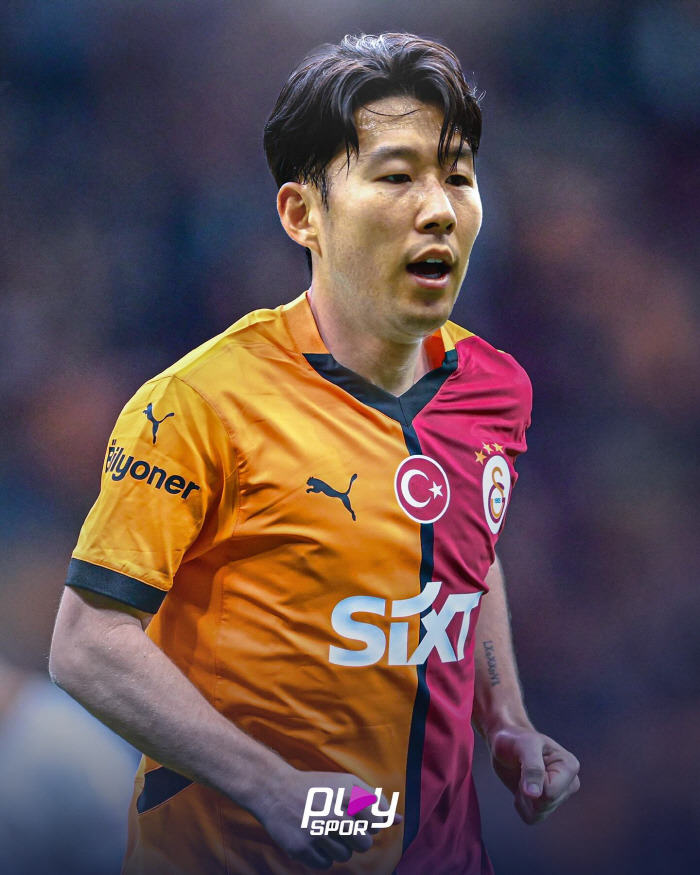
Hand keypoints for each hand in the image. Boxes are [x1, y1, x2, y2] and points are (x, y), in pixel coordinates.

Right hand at [251, 766, 400, 869]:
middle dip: (356, 839)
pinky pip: (325, 864)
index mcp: (347, 794)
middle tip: (340, 827)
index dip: (370, 823)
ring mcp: (315, 831)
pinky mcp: (300, 847)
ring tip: (324, 830)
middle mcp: (333, 812)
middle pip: (363, 844)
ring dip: (338, 847)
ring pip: (344, 856)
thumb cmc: (317, 788)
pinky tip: (313, 840)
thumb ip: (374, 800)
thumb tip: (399, 820)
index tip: (356, 816)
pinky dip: (322, 856)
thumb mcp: (346, 784)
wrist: (276, 790)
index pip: (377, 823)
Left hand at [489, 726, 579, 823]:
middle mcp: (570, 784)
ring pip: (538, 813)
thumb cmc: (516, 740)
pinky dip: (521, 805)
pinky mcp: (548, 805)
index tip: (526, 762)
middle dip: (527, 791)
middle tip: (522, 769)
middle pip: (545, 804)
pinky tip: (521, 787)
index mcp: (570, 766)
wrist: (506, 744)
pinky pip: (532, 818)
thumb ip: (532, 768)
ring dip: (523, 798)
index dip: (532, 782)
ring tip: (522, 776)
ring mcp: (560, 796)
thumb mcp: (524, 746)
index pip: (550, 792)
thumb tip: (534, 795)